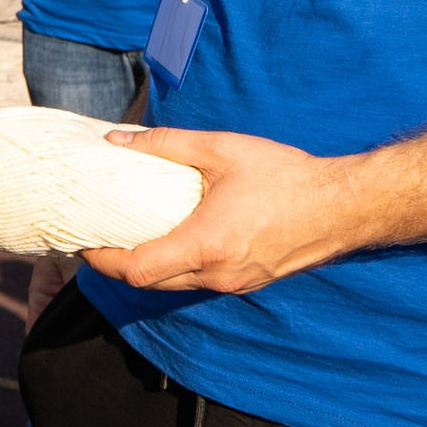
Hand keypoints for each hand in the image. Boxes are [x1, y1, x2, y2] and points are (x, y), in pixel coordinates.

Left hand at [77, 127, 360, 292]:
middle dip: (117, 266)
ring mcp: (237, 282)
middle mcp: (219, 273)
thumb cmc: (286, 176)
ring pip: (175, 286)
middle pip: (150, 284)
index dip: (102, 261)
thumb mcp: (221, 149)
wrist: (345, 206)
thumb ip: (165, 144)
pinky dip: (175, 268)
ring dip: (147, 269)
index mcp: (206, 245)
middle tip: (95, 240)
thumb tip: (116, 139)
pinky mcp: (251, 280)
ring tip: (126, 239)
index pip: (137, 270)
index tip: (81, 244)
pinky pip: (200, 281)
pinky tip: (168, 242)